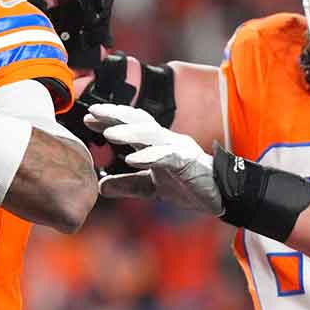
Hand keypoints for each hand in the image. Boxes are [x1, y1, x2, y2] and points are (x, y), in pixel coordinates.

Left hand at [85, 103, 221, 211]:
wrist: (221, 196)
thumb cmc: (188, 186)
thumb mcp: (150, 187)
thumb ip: (127, 184)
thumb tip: (101, 187)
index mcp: (157, 143)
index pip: (131, 126)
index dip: (110, 120)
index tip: (88, 118)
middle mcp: (166, 140)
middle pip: (138, 121)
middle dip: (115, 115)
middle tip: (92, 112)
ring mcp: (178, 148)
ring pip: (151, 134)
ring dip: (129, 132)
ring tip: (109, 133)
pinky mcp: (188, 161)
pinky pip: (166, 156)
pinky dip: (148, 157)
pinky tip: (132, 159)